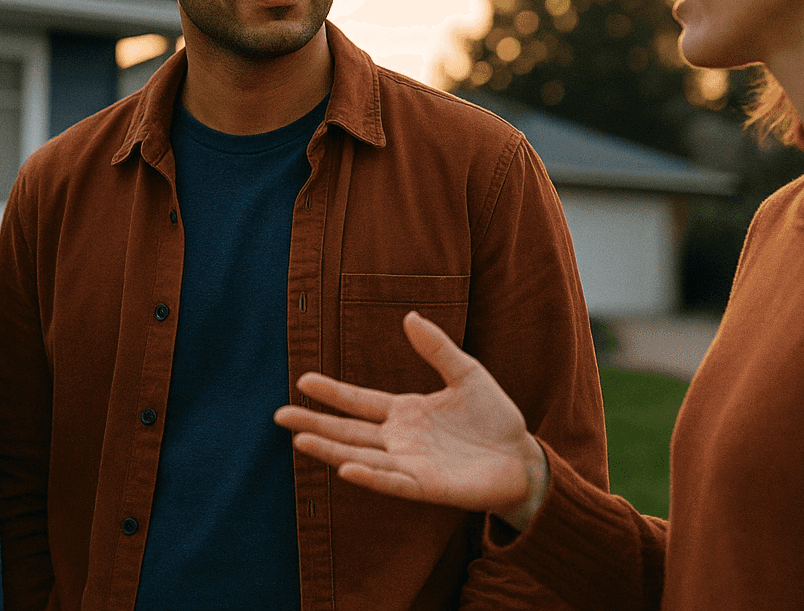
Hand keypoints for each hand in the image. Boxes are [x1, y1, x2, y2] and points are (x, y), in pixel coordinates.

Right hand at [274, 310, 549, 530]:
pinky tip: (346, 469)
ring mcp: (410, 465)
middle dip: (314, 423)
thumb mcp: (467, 374)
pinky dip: (370, 477)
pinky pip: (392, 482)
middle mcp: (399, 440)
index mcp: (405, 412)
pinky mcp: (427, 487)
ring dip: (331, 450)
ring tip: (300, 439)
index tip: (302, 380)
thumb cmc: (495, 418)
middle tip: (279, 415)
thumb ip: (437, 348)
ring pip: (361, 457)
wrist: (523, 458)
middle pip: (348, 431)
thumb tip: (409, 316)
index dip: (332, 393)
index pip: (359, 402)